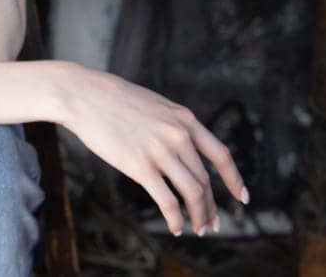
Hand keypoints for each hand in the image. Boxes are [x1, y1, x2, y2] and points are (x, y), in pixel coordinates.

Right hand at [56, 64, 248, 235]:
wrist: (83, 95)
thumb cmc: (113, 99)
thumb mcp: (155, 105)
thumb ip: (173, 125)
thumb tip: (183, 149)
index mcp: (185, 119)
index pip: (221, 155)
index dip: (235, 179)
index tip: (242, 197)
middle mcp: (179, 135)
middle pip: (205, 180)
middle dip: (211, 207)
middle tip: (211, 223)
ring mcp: (161, 151)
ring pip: (193, 193)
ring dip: (199, 216)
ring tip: (197, 229)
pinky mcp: (140, 166)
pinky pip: (167, 201)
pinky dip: (175, 219)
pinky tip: (175, 227)